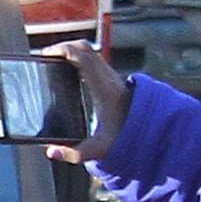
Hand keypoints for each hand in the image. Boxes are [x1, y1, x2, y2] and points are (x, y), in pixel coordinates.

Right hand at [46, 41, 127, 167]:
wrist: (154, 132)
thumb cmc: (127, 138)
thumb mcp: (100, 149)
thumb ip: (74, 154)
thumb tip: (51, 152)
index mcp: (104, 88)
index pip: (84, 57)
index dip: (63, 50)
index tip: (46, 54)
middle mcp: (109, 77)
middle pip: (86, 48)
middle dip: (63, 48)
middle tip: (46, 56)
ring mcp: (113, 76)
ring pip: (91, 52)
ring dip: (72, 52)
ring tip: (55, 62)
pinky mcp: (113, 79)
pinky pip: (94, 60)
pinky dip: (79, 60)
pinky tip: (69, 73)